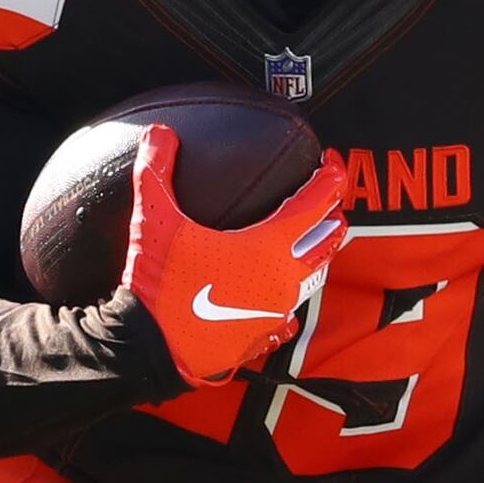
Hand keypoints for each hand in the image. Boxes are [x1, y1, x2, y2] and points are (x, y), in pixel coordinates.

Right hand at [117, 125, 347, 386]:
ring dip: (316, 259)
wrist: (150, 350)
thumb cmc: (159, 283)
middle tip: (330, 202)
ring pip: (312, 281)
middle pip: (326, 244)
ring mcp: (275, 314)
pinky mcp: (260, 339)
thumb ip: (157, 170)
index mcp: (268, 246)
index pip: (315, 205)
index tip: (334, 163)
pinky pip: (287, 321)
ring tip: (313, 245)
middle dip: (332, 219)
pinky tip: (285, 308)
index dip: (330, 179)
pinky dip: (289, 307)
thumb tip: (157, 132)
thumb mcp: (153, 220)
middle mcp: (283, 280)